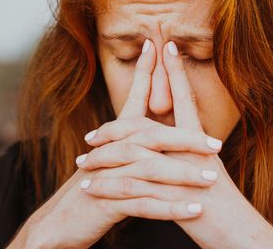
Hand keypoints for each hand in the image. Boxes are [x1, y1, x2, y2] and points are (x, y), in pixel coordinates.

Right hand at [6, 40, 203, 248]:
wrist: (56, 225)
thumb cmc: (92, 192)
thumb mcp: (110, 163)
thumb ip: (132, 144)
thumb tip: (158, 130)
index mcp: (112, 140)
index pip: (132, 101)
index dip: (144, 73)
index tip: (157, 47)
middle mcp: (108, 152)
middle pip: (149, 136)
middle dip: (185, 139)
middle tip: (216, 146)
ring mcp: (105, 177)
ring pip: (148, 169)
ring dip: (182, 175)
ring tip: (210, 180)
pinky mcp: (104, 203)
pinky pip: (142, 204)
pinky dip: (170, 208)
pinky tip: (194, 211)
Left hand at [79, 40, 272, 247]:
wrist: (238, 233)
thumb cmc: (223, 205)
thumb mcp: (207, 170)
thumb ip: (190, 152)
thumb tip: (176, 139)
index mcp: (201, 142)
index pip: (185, 98)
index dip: (175, 70)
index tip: (164, 44)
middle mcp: (193, 150)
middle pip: (150, 123)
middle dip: (114, 126)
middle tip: (92, 131)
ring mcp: (183, 171)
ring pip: (136, 153)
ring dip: (106, 152)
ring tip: (85, 154)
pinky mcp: (173, 195)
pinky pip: (133, 187)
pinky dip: (109, 186)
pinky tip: (91, 187)